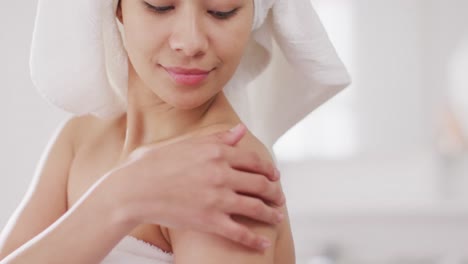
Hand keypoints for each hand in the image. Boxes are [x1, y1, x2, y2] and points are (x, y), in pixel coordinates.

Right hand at [101, 123, 284, 249]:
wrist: (132, 189)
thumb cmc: (154, 163)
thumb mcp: (187, 144)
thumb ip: (218, 139)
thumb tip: (240, 131)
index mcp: (217, 152)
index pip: (253, 161)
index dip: (268, 169)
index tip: (274, 175)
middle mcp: (222, 174)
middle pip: (260, 183)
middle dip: (274, 192)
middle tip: (279, 197)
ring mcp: (217, 198)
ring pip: (255, 207)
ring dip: (271, 213)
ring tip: (277, 218)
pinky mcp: (209, 221)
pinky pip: (239, 232)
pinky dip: (254, 240)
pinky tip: (263, 244)